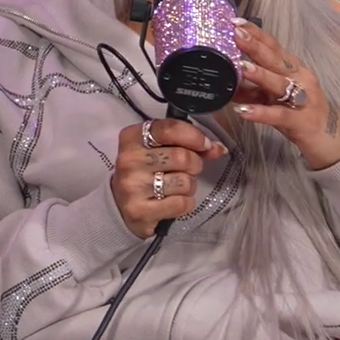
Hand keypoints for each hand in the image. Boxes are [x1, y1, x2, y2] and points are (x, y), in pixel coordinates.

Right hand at [111, 117, 226, 238]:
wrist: (121, 207)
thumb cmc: (145, 172)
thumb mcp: (160, 150)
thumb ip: (188, 144)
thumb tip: (217, 148)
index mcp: (132, 137)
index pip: (170, 129)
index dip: (195, 137)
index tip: (205, 145)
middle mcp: (129, 159)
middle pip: (182, 157)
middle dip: (194, 164)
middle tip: (186, 170)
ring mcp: (132, 186)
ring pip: (185, 181)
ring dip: (189, 186)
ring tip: (176, 187)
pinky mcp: (139, 211)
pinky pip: (181, 203)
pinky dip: (184, 204)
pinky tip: (172, 202)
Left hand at [229, 18, 339, 169]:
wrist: (328, 138)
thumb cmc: (298, 112)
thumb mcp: (274, 97)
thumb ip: (251, 89)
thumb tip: (226, 80)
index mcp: (293, 68)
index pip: (274, 46)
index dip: (256, 33)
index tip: (236, 21)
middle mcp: (300, 79)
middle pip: (276, 59)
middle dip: (255, 46)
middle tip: (236, 34)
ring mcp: (303, 99)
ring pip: (280, 84)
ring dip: (260, 75)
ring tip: (242, 67)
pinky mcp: (300, 120)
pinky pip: (278, 115)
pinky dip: (260, 112)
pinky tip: (243, 110)